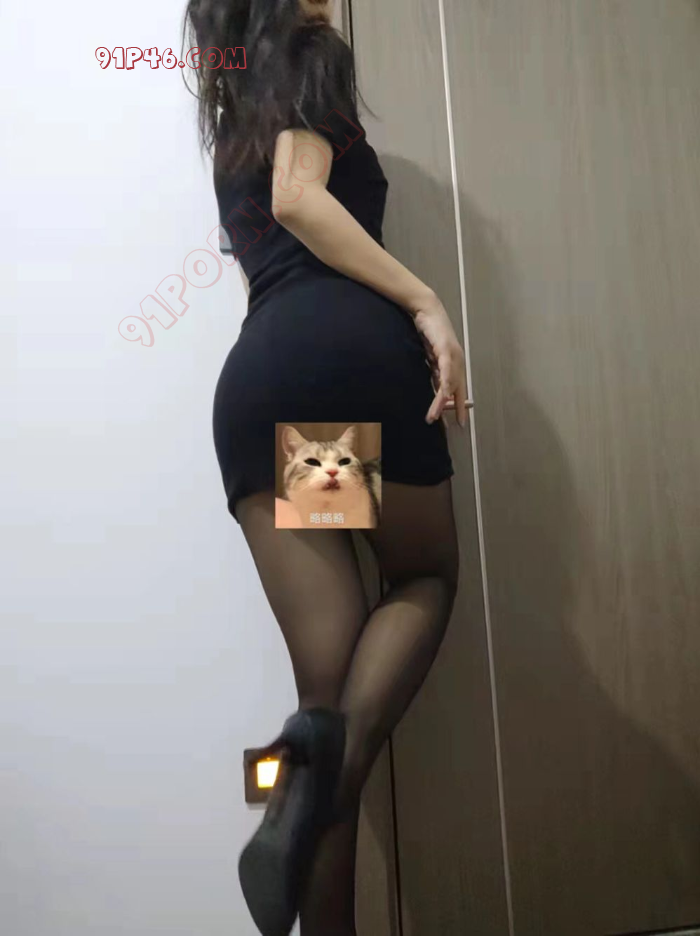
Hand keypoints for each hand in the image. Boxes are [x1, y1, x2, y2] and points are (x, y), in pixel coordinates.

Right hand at [411, 292, 468, 427]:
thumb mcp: (431, 356)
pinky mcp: (446, 351)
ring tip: (434, 418)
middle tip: (450, 426)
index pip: (458, 389)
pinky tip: (442, 397)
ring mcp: (454, 356)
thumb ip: (434, 371)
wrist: (426, 310)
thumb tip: (434, 387)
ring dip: (442, 403)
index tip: (460, 423)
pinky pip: (446, 373)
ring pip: (450, 385)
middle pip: (457, 390)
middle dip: (454, 409)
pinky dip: (444, 387)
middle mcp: (457, 362)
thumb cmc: (427, 331)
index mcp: (454, 364)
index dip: (459, 406)